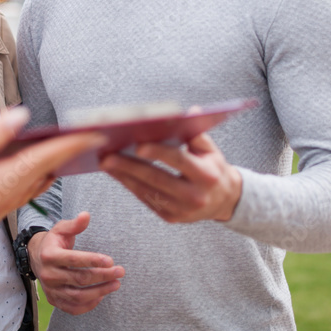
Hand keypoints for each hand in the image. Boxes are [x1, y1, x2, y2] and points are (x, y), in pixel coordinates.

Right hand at [0, 108, 104, 230]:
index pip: (45, 159)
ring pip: (35, 183)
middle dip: (68, 153)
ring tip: (69, 148)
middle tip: (91, 136)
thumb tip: (22, 116)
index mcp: (2, 183)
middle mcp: (7, 198)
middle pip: (46, 171)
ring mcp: (0, 206)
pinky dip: (34, 175)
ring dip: (52, 165)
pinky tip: (35, 166)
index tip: (95, 133)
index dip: (71, 144)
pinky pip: (22, 190)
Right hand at [30, 212, 123, 314]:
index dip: (93, 260)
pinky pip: (73, 308)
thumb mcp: (61, 229)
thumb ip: (74, 225)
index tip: (111, 261)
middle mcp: (48, 275)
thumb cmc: (54, 242)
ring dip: (99, 291)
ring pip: (78, 296)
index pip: (74, 260)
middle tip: (120, 272)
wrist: (36, 258)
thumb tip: (86, 215)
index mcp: (49, 255)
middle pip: (79, 279)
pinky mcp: (54, 300)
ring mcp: (51, 290)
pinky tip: (102, 295)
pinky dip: (88, 305)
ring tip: (116, 284)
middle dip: (102, 276)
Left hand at [100, 132, 242, 222]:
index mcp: (207, 175)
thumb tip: (188, 112)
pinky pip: (146, 200)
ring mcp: (182, 210)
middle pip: (157, 178)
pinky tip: (118, 174)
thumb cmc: (213, 169)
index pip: (179, 161)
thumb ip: (196, 133)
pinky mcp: (170, 218)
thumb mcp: (210, 150)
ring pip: (147, 192)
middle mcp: (195, 195)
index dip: (158, 152)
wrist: (223, 201)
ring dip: (124, 177)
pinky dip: (130, 186)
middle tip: (108, 157)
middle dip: (129, 167)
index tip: (138, 145)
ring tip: (107, 163)